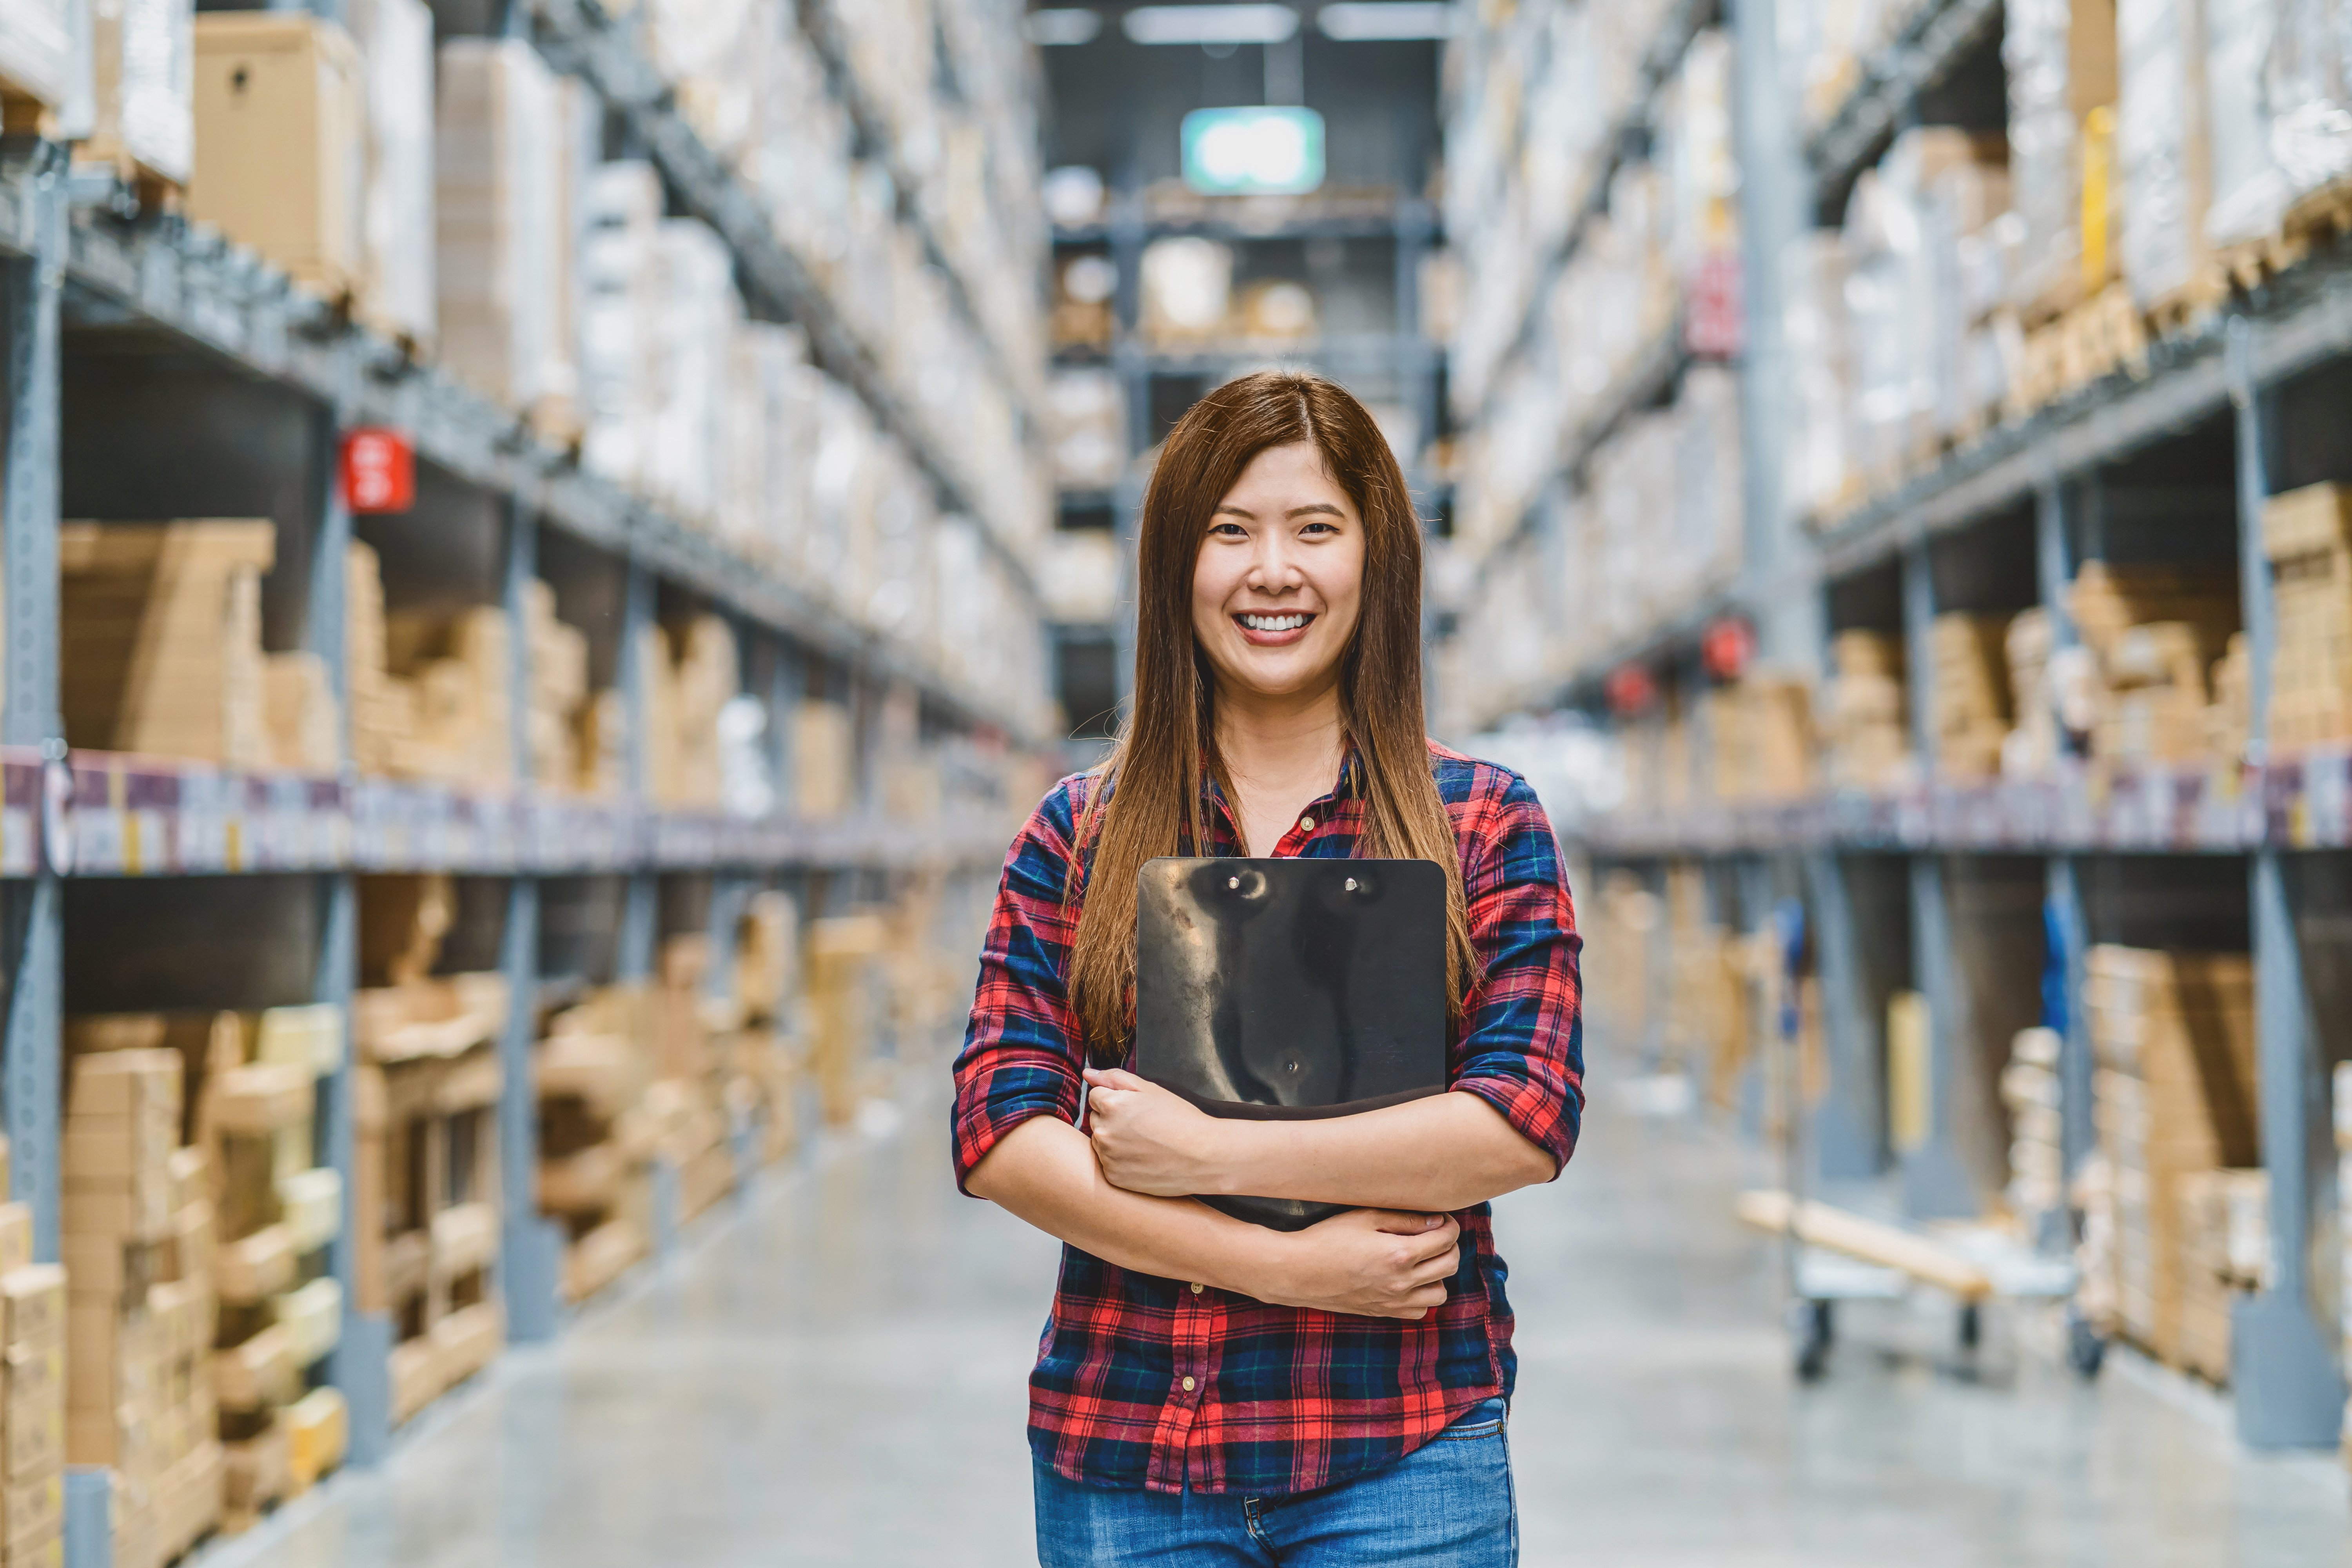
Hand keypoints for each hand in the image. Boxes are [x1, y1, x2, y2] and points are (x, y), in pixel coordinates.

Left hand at [1083, 1068, 1226, 1196]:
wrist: (1203, 1157)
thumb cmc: (1180, 1119)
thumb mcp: (1150, 1089)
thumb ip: (1115, 1078)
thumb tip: (1088, 1074)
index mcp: (1111, 1105)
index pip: (1095, 1096)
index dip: (1116, 1099)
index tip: (1136, 1109)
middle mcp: (1104, 1132)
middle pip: (1096, 1119)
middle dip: (1112, 1119)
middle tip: (1142, 1126)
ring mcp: (1108, 1157)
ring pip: (1101, 1142)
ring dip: (1114, 1140)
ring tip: (1144, 1143)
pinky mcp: (1114, 1177)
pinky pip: (1108, 1164)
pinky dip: (1120, 1161)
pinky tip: (1142, 1159)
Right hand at [1252, 1208, 1461, 1319]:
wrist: (1297, 1271)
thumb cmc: (1326, 1238)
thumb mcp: (1365, 1217)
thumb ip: (1405, 1220)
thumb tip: (1437, 1223)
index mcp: (1400, 1254)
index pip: (1446, 1239)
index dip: (1450, 1225)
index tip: (1442, 1219)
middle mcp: (1402, 1282)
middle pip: (1450, 1265)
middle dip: (1449, 1246)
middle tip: (1436, 1235)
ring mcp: (1393, 1301)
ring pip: (1440, 1293)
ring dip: (1438, 1275)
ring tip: (1423, 1260)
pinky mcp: (1383, 1312)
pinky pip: (1419, 1311)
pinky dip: (1421, 1297)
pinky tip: (1408, 1281)